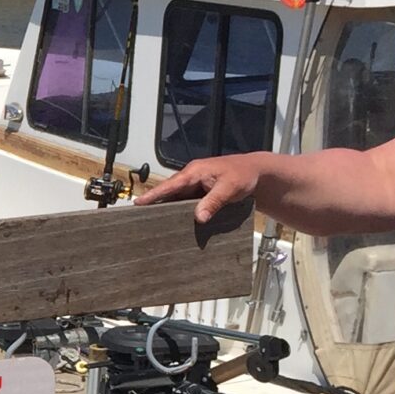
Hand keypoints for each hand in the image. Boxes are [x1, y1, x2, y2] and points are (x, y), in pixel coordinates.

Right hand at [135, 154, 265, 225]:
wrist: (256, 172)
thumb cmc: (243, 175)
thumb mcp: (229, 188)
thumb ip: (214, 201)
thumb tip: (198, 217)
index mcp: (195, 172)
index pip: (170, 184)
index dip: (154, 194)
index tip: (138, 203)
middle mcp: (191, 177)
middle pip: (169, 191)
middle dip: (155, 201)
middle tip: (139, 215)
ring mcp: (195, 185)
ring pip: (176, 197)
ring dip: (167, 207)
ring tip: (152, 221)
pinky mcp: (200, 192)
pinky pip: (185, 201)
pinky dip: (179, 209)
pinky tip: (175, 220)